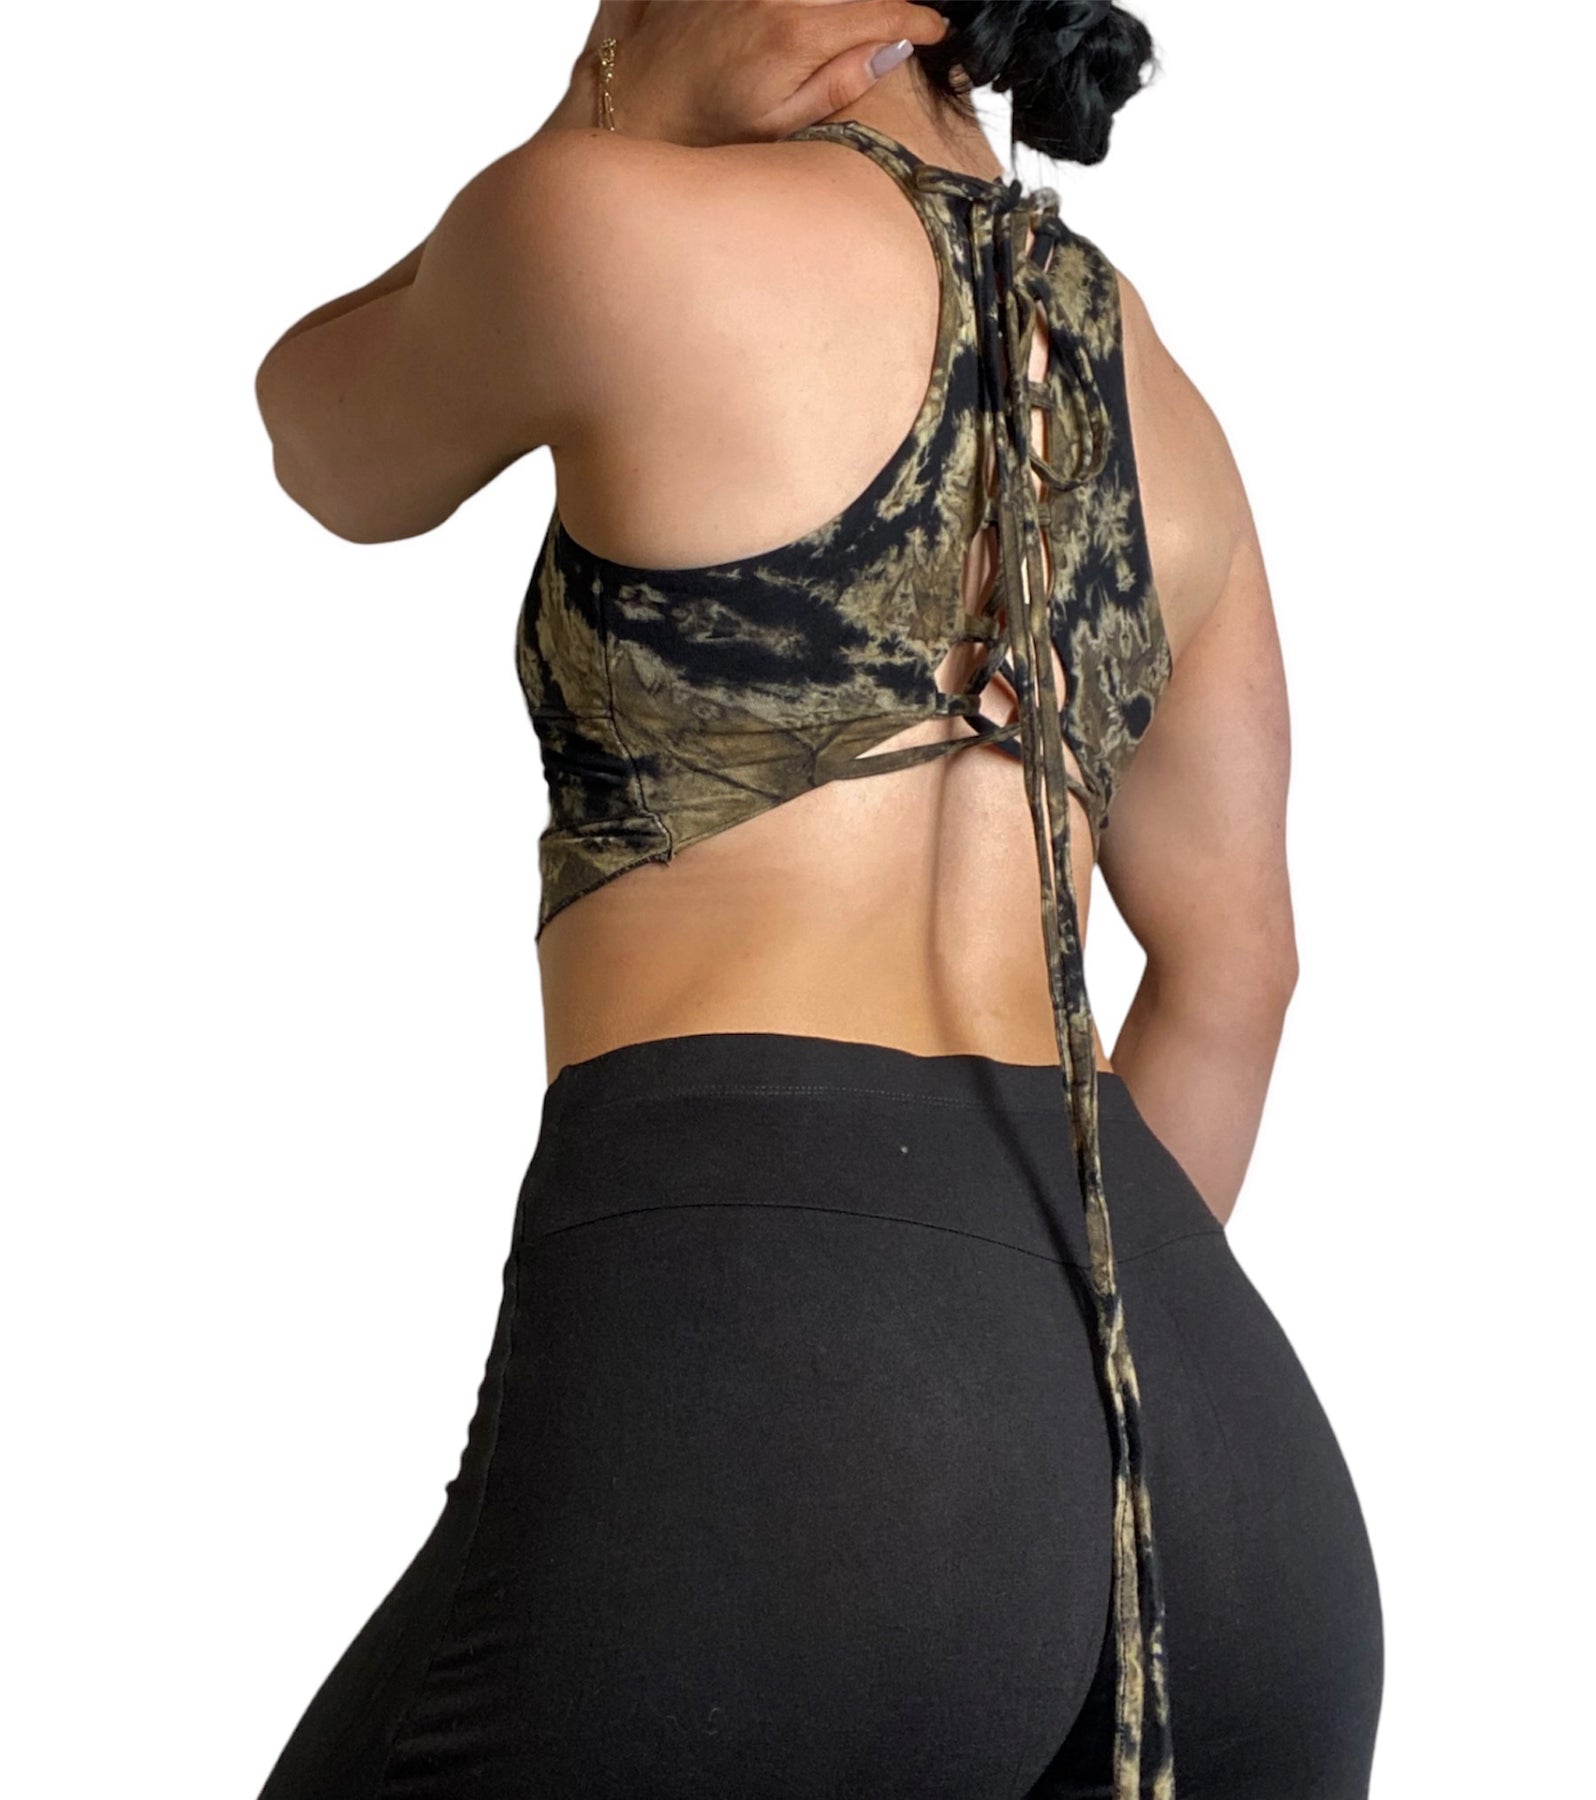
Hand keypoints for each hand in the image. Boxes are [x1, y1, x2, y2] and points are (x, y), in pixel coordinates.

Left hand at [541, 0, 950, 147]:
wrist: (634, 103)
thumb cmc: (706, 127)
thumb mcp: (782, 123)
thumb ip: (841, 81)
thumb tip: (894, 47)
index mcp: (797, 34)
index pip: (881, 13)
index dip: (918, 21)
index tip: (936, 32)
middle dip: (882, 7)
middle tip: (902, 28)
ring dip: (846, 7)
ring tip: (859, 26)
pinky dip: (809, 9)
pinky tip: (807, 25)